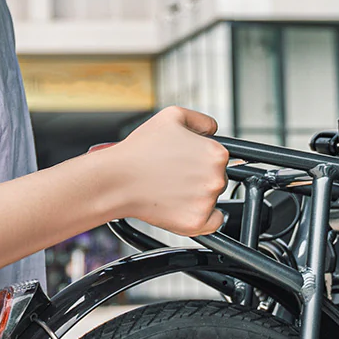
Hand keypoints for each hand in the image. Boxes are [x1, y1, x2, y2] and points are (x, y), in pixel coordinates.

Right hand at [100, 106, 228, 235]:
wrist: (118, 179)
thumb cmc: (140, 150)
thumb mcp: (172, 116)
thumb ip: (201, 120)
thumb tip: (213, 128)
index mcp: (216, 153)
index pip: (220, 159)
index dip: (201, 159)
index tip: (185, 161)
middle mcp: (216, 178)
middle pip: (218, 180)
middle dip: (200, 178)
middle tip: (175, 175)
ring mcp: (207, 203)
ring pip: (213, 201)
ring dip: (197, 197)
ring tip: (171, 189)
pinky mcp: (196, 222)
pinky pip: (212, 223)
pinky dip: (201, 218)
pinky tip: (181, 206)